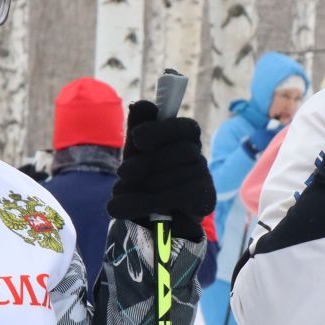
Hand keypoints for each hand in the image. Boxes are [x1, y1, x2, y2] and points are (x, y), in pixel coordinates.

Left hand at [108, 101, 214, 240]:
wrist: (146, 220)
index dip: (161, 130)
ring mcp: (204, 178)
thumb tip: (141, 104)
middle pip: (180, 151)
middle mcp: (198, 155)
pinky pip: (180, 196)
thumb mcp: (134, 153)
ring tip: (120, 195)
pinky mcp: (205, 199)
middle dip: (146, 162)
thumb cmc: (142, 179)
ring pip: (177, 175)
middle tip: (122, 173)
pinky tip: (124, 208)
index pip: (185, 127)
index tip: (137, 138)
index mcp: (183, 138)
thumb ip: (138, 127)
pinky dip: (148, 202)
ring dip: (144, 186)